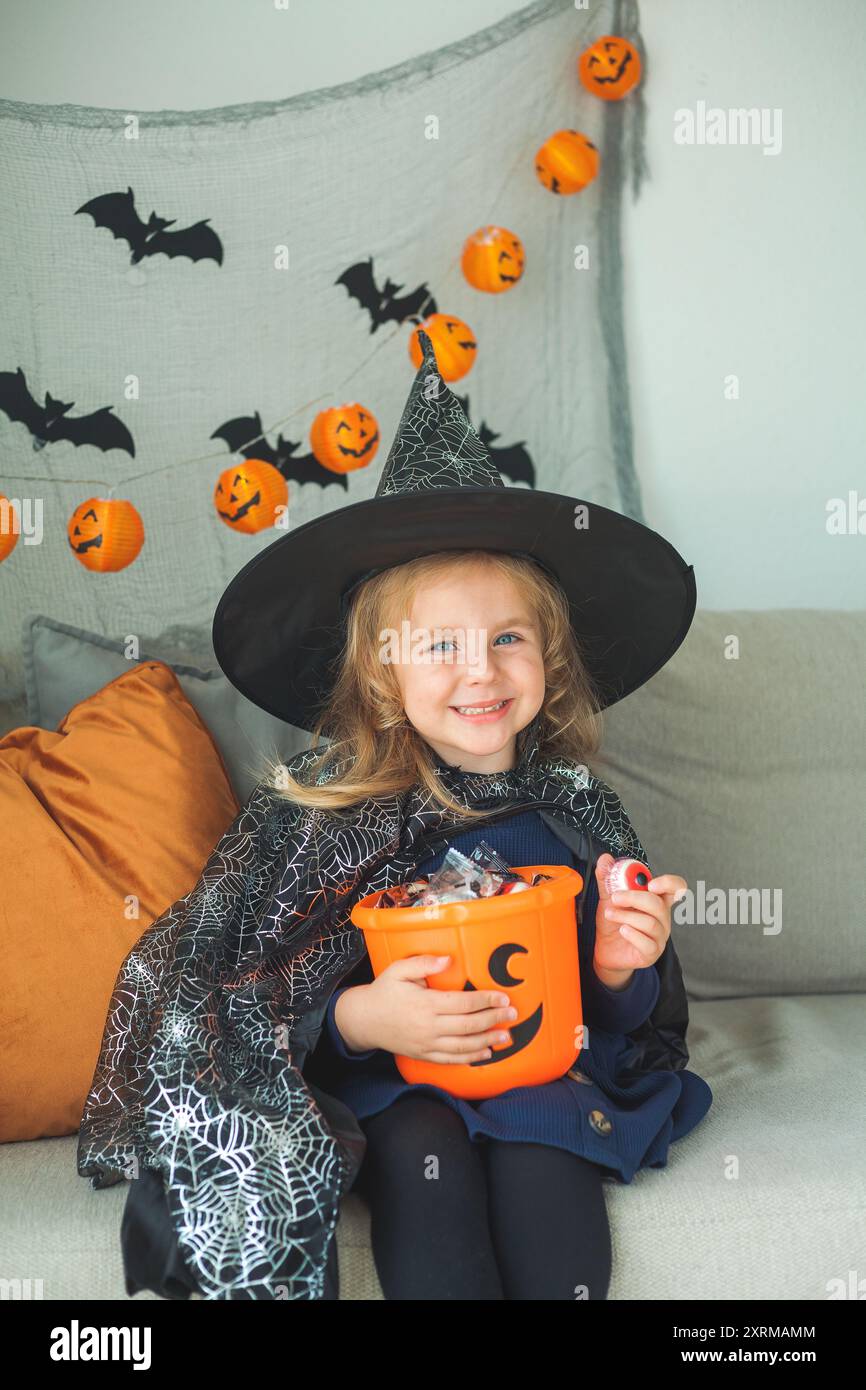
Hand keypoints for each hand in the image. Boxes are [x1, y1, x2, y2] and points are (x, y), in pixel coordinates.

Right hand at [336, 955, 518, 1063]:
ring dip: (488, 1041)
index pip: (463, 1003)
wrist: (364, 1020)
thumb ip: (424, 963)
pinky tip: (486, 1053)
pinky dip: (470, 1058)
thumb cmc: (384, 991)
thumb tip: (448, 959)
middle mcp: (429, 1026)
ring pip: (463, 1046)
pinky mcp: (424, 1055)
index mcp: (425, 1004)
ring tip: (506, 1036)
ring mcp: (427, 1044)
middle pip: (468, 1025)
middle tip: (513, 1014)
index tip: (502, 997)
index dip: (486, 1001)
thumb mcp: (398, 970)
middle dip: (494, 1019)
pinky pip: (451, 1060)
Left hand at [592, 853, 684, 977]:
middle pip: (658, 904)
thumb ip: (608, 880)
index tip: (650, 884)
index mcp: (656, 901)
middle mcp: (662, 918)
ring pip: (650, 923)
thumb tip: (605, 859)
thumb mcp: (608, 899)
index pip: (676, 888)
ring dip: (626, 916)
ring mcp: (659, 937)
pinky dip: (633, 934)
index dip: (669, 883)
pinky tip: (622, 930)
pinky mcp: (651, 953)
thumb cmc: (613, 923)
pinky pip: (647, 943)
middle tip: (615, 898)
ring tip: (609, 914)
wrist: (605, 950)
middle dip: (634, 898)